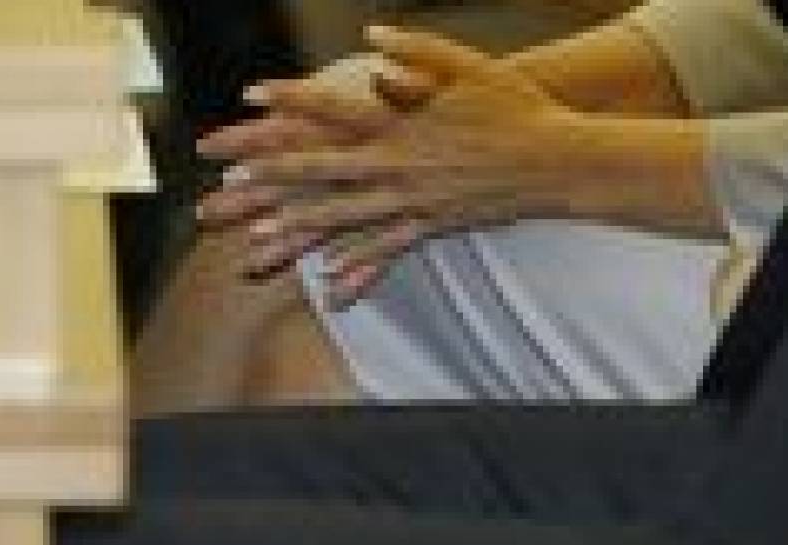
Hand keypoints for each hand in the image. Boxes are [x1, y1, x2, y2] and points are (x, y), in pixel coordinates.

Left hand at [208, 27, 579, 306]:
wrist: (559, 163)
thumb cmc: (518, 107)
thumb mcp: (470, 65)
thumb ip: (417, 49)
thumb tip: (369, 36)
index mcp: (404, 121)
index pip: (334, 108)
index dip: (289, 100)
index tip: (249, 95)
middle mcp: (401, 164)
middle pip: (324, 170)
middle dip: (271, 175)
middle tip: (229, 180)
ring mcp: (416, 199)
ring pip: (346, 218)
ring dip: (298, 229)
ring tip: (259, 240)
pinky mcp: (435, 225)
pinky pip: (388, 248)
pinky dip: (358, 263)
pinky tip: (329, 278)